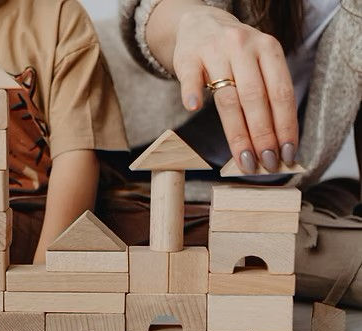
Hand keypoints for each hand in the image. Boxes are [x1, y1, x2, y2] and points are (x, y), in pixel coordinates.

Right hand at [171, 5, 297, 172]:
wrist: (199, 23)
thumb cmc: (233, 54)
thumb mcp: (257, 63)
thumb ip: (266, 95)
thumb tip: (276, 144)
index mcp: (268, 49)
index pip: (281, 93)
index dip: (285, 126)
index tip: (287, 154)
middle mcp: (244, 47)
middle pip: (256, 98)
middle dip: (263, 135)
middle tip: (266, 162)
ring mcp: (214, 50)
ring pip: (227, 97)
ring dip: (237, 132)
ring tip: (243, 158)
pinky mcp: (188, 57)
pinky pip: (190, 78)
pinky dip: (192, 93)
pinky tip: (194, 107)